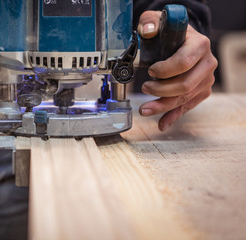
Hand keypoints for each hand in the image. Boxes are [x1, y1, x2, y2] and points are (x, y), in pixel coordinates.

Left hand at [137, 11, 217, 130]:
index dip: (165, 70)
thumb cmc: (169, 32)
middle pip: (185, 85)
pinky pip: (187, 106)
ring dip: (163, 106)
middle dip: (161, 90)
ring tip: (144, 109)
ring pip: (185, 98)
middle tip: (144, 88)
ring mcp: (206, 79)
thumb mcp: (157, 21)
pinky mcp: (201, 91)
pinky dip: (173, 116)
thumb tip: (147, 31)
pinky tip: (162, 123)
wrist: (182, 40)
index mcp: (199, 45)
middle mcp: (207, 63)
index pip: (184, 62)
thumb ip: (149, 23)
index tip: (150, 71)